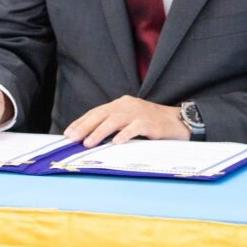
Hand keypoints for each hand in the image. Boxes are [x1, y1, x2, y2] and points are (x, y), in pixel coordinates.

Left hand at [64, 95, 188, 146]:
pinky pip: (134, 128)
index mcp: (121, 104)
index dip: (82, 122)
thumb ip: (113, 125)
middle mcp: (127, 105)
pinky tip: (116, 143)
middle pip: (102, 115)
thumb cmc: (151, 124)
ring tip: (88, 142)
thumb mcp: (130, 120)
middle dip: (85, 126)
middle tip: (72, 138)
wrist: (178, 121)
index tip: (68, 133)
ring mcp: (138, 113)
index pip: (97, 112)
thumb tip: (90, 138)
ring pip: (115, 120)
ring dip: (100, 132)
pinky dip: (124, 135)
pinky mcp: (149, 122)